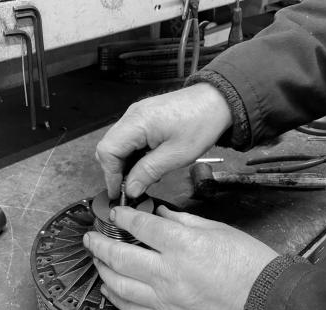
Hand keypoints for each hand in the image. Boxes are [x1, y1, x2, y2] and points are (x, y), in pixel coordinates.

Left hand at [83, 206, 277, 309]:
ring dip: (102, 268)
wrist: (266, 302)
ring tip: (96, 259)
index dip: (122, 216)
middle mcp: (168, 272)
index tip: (115, 213)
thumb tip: (161, 214)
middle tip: (90, 237)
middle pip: (120, 255)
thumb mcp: (217, 230)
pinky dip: (116, 298)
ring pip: (119, 284)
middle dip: (99, 243)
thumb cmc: (248, 264)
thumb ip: (183, 221)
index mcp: (182, 245)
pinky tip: (109, 288)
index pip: (140, 225)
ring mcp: (165, 298)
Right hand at [95, 83, 231, 198]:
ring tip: (143, 177)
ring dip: (126, 164)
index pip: (107, 151)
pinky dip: (133, 154)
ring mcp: (136, 114)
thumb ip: (147, 173)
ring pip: (118, 144)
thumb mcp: (176, 155)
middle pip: (108, 147)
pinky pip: (129, 138)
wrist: (217, 101)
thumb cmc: (202, 123)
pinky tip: (148, 164)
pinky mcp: (143, 117)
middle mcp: (131, 115)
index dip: (110, 175)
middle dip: (116, 171)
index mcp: (137, 122)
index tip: (120, 192)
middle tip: (131, 187)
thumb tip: (130, 189)